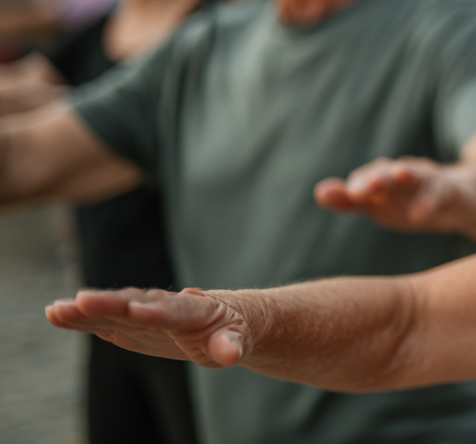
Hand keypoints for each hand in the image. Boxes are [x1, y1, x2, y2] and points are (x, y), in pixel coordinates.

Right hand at [45, 288, 248, 368]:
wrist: (220, 319)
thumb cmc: (230, 329)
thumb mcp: (238, 338)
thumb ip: (231, 345)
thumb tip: (229, 354)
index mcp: (194, 309)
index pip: (174, 310)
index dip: (157, 311)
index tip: (137, 309)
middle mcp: (164, 306)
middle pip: (136, 303)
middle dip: (111, 304)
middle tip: (82, 301)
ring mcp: (143, 313)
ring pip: (114, 309)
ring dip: (86, 310)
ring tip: (57, 310)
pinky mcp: (128, 324)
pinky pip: (102, 320)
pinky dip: (81, 318)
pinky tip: (56, 314)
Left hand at [314, 157, 463, 233]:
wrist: (458, 199)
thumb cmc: (409, 201)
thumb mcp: (378, 205)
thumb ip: (349, 201)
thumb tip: (320, 192)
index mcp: (383, 179)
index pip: (365, 179)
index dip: (358, 186)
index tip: (352, 195)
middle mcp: (403, 174)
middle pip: (388, 172)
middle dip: (379, 176)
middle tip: (371, 186)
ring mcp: (428, 180)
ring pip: (416, 174)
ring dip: (407, 173)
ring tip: (400, 176)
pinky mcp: (449, 190)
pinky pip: (440, 193)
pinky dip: (430, 201)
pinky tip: (421, 214)